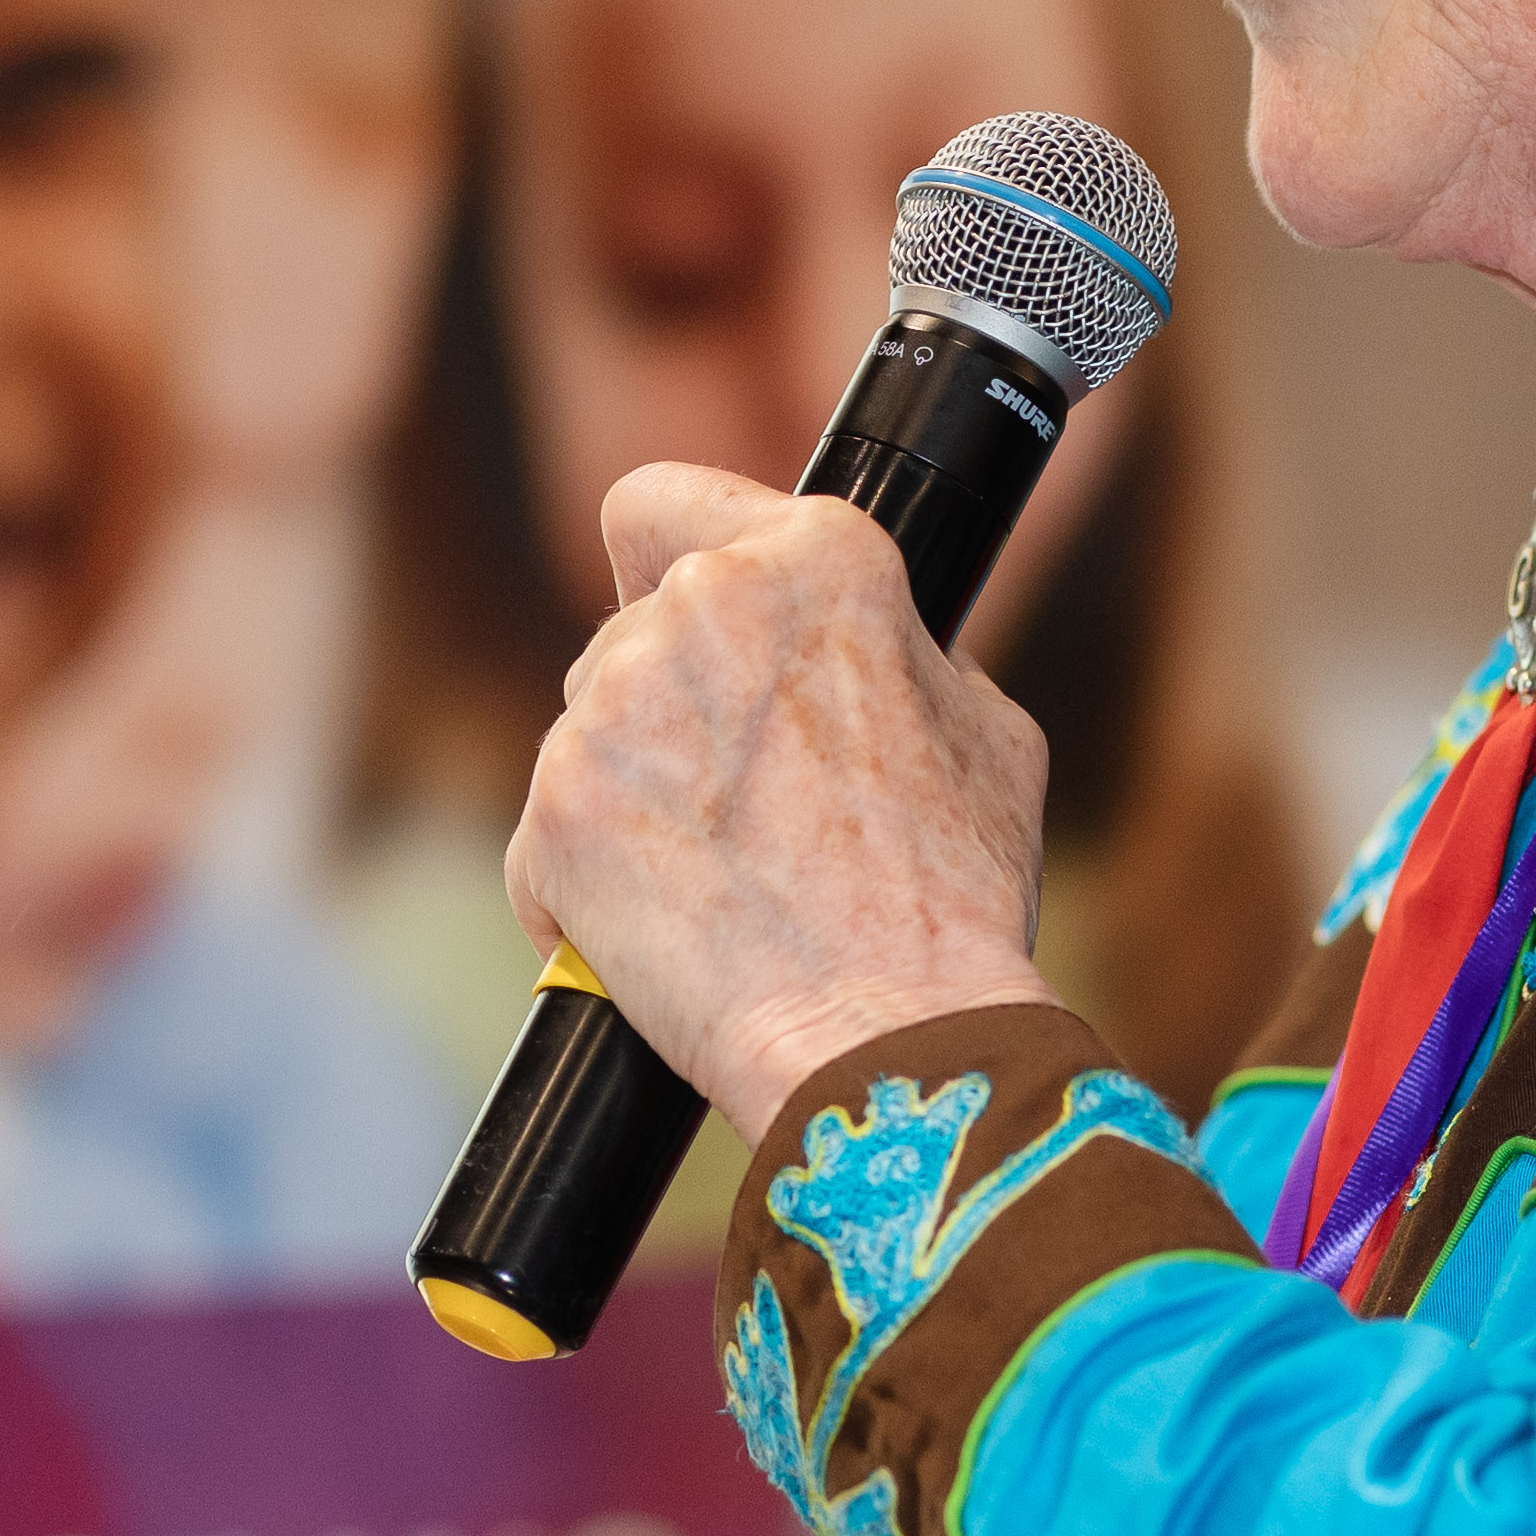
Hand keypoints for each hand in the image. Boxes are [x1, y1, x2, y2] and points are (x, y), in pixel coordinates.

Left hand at [504, 464, 1055, 1140]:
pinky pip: (549, 836)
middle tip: (745, 804)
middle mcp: (701, 606)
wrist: (887, 1037)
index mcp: (816, 560)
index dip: (667, 555)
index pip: (661, 498)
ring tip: (720, 880)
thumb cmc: (953, 898)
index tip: (671, 602)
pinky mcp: (555, 811)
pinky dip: (587, 886)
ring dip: (630, 793)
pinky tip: (668, 932)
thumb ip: (902, 651)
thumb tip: (860, 646)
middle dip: (669, 706)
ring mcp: (615, 707)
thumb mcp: (985, 727)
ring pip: (591, 733)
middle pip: (628, 631)